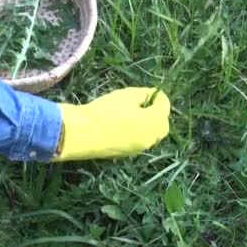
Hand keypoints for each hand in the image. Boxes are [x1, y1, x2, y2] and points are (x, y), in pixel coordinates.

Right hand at [53, 88, 169, 161]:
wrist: (82, 134)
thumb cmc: (105, 111)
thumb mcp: (127, 95)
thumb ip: (144, 94)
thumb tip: (151, 96)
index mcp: (155, 122)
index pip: (164, 106)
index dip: (159, 97)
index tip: (152, 91)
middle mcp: (152, 138)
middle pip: (162, 125)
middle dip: (157, 114)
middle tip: (145, 104)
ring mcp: (140, 149)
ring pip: (151, 135)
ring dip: (148, 124)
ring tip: (134, 114)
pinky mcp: (127, 154)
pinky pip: (139, 141)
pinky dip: (138, 133)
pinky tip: (124, 126)